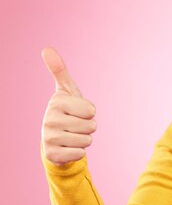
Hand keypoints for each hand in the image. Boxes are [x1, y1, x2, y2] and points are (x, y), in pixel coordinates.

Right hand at [40, 47, 96, 166]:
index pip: (92, 111)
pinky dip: (78, 152)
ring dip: (84, 140)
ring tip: (72, 135)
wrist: (55, 138)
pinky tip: (68, 147)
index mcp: (57, 103)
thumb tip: (46, 49)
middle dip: (88, 127)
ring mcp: (49, 138)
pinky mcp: (52, 155)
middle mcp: (49, 120)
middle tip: (75, 125)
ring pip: (87, 141)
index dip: (89, 113)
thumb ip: (60, 70)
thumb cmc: (66, 110)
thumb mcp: (66, 90)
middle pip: (92, 126)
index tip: (77, 112)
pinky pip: (80, 154)